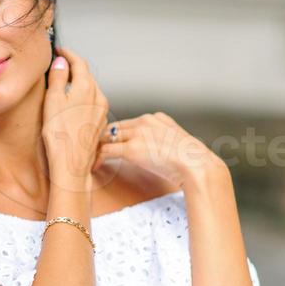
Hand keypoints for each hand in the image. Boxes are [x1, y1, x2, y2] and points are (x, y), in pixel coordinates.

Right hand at [42, 45, 108, 187]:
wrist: (72, 163)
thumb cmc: (61, 135)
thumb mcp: (53, 100)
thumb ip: (58, 78)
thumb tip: (61, 63)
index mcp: (86, 87)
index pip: (79, 62)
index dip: (68, 54)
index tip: (60, 51)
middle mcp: (98, 97)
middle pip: (86, 75)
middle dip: (74, 68)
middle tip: (60, 65)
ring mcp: (101, 111)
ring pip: (90, 89)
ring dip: (78, 83)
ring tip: (64, 85)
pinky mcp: (100, 123)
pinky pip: (92, 103)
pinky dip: (82, 97)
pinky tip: (72, 105)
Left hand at [94, 111, 224, 186]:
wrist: (198, 166)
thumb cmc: (191, 161)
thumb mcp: (175, 144)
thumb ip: (160, 141)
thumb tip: (150, 152)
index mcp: (156, 118)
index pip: (126, 124)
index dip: (113, 135)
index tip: (104, 144)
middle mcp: (145, 121)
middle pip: (113, 127)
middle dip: (99, 139)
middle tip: (88, 151)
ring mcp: (138, 134)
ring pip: (106, 137)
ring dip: (95, 149)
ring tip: (87, 159)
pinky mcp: (132, 149)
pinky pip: (106, 151)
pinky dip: (97, 159)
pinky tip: (93, 167)